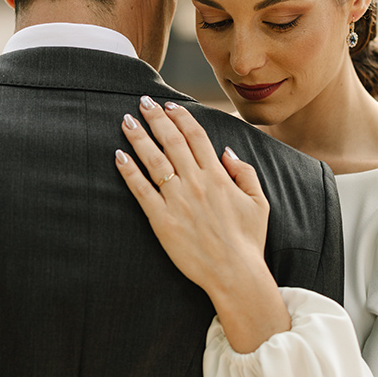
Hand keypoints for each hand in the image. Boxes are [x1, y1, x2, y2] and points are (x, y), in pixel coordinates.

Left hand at [115, 96, 289, 351]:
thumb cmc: (248, 241)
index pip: (196, 136)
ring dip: (138, 138)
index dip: (181, 117)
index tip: (169, 105)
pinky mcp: (162, 220)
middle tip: (142, 103)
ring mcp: (177, 201)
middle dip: (155, 119)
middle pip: (171, 141)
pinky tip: (119, 156)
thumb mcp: (258, 202)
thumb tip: (227, 151)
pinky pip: (141, 190)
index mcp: (218, 176)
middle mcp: (196, 183)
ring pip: (153, 161)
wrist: (234, 273)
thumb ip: (244, 173)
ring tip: (126, 121)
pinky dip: (129, 171)